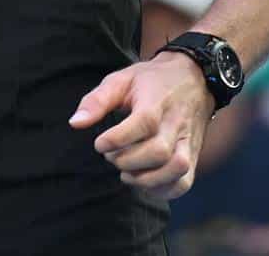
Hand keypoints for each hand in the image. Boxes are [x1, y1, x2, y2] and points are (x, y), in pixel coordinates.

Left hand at [69, 50, 214, 200]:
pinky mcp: (193, 154)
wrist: (194, 78)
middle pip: (158, 151)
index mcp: (157, 101)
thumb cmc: (151, 80)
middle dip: (128, 160)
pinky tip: (145, 183)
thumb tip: (75, 123)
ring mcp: (188, 141)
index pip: (143, 123)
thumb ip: (97, 101)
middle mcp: (176, 123)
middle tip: (111, 156)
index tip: (99, 144)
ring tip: (126, 173)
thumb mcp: (122, 79)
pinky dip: (164, 190)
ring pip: (176, 168)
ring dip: (146, 179)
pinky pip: (185, 181)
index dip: (117, 138)